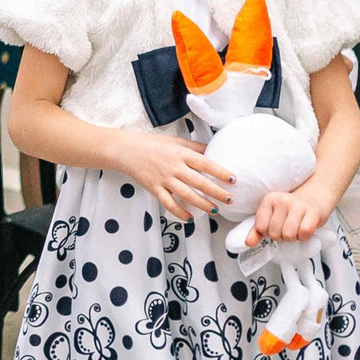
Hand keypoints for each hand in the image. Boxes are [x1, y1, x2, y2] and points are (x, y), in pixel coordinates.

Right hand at [105, 126, 231, 222]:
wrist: (126, 150)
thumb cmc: (152, 143)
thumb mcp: (175, 141)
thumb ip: (194, 147)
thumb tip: (213, 151)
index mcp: (181, 153)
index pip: (205, 164)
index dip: (220, 172)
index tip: (233, 180)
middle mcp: (174, 167)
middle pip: (199, 182)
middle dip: (216, 192)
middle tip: (230, 199)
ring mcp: (164, 179)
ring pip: (187, 195)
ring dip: (202, 204)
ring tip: (215, 210)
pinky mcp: (154, 189)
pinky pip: (169, 203)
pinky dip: (179, 212)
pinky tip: (190, 218)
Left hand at [250, 187, 331, 242]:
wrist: (315, 198)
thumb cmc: (292, 210)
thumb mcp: (272, 216)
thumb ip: (258, 230)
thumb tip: (248, 242)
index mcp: (269, 200)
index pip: (261, 227)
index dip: (269, 233)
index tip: (277, 227)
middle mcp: (282, 200)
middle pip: (275, 233)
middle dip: (282, 236)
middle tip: (289, 228)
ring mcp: (298, 205)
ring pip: (288, 234)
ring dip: (293, 237)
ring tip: (296, 229)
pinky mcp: (313, 212)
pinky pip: (304, 233)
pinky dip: (304, 237)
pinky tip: (305, 229)